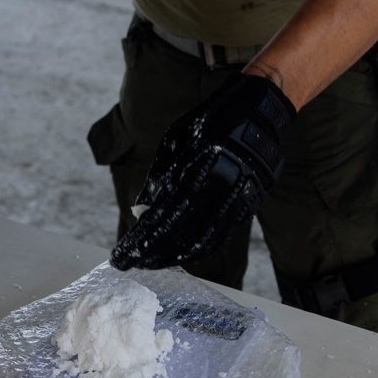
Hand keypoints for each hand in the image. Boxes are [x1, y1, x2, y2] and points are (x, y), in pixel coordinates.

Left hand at [110, 72, 295, 270]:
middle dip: (151, 255)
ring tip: (154, 263)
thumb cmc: (211, 121)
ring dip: (174, 257)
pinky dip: (199, 250)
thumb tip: (140, 210)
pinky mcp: (247, 206)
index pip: (160, 217)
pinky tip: (183, 255)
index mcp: (195, 168)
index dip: (138, 241)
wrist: (258, 114)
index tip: (120, 256)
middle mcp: (216, 188)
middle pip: (178, 235)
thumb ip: (159, 175)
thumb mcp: (176, 138)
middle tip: (131, 264)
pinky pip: (220, 238)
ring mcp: (235, 200)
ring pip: (201, 243)